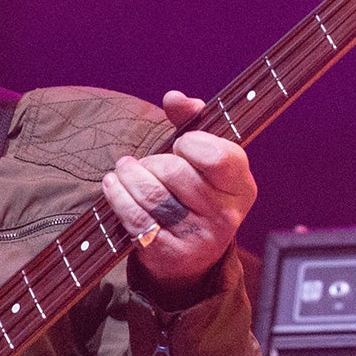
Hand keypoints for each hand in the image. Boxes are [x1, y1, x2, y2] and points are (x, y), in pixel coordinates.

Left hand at [102, 91, 256, 300]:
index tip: (181, 146)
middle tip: (145, 164)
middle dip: (151, 161)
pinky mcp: (171, 255)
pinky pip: (136, 218)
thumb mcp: (203, 160)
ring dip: (128, 176)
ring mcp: (199, 238)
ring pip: (152, 194)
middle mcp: (227, 215)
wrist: (192, 258)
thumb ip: (192, 122)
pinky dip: (118, 198)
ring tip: (122, 170)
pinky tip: (113, 187)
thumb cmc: (195, 194)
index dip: (190, 144)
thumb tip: (174, 98)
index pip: (216, 155)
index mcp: (242, 186)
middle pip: (175, 171)